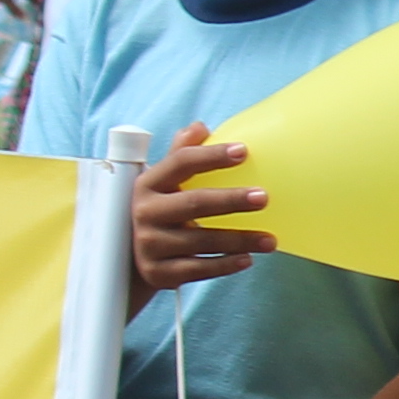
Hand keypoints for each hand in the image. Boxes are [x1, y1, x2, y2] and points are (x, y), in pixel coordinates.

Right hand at [134, 135, 267, 293]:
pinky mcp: (157, 271)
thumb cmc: (159, 209)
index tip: (243, 151)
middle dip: (231, 200)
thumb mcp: (162, 182)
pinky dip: (224, 266)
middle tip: (264, 198)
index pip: (181, 162)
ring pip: (201, 241)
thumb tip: (200, 127)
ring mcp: (149, 244)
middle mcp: (145, 212)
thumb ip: (181, 154)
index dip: (211, 156)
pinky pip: (197, 269)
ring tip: (270, 240)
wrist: (128, 257)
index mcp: (149, 183)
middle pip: (194, 203)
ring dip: (240, 240)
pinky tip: (247, 259)